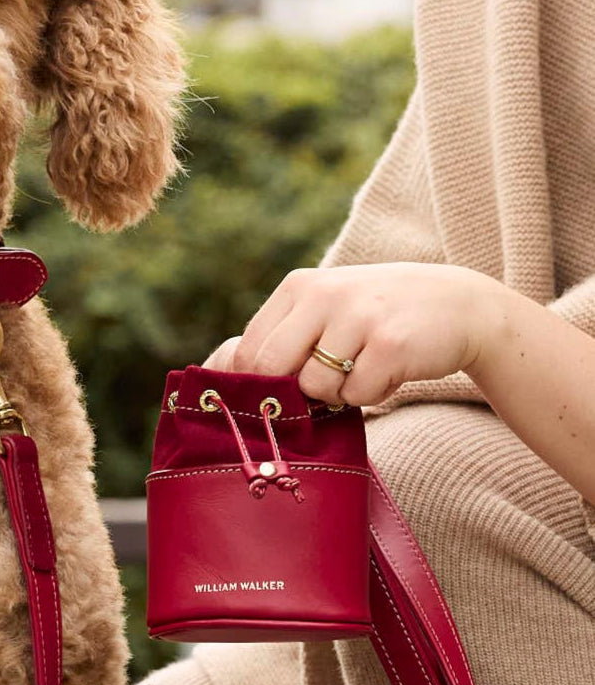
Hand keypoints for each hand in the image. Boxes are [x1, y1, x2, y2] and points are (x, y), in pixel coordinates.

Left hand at [208, 263, 504, 406]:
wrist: (460, 305)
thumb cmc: (377, 317)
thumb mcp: (325, 310)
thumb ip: (282, 338)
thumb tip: (223, 379)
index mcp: (299, 286)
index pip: (249, 349)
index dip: (256, 384)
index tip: (276, 397)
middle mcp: (324, 295)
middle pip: (271, 368)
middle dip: (290, 393)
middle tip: (318, 392)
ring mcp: (358, 316)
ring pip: (316, 388)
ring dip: (338, 395)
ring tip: (362, 369)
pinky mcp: (390, 343)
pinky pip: (358, 395)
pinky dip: (371, 395)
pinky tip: (388, 371)